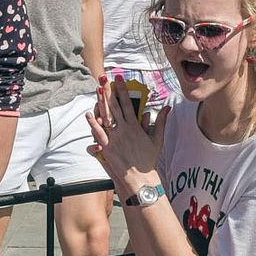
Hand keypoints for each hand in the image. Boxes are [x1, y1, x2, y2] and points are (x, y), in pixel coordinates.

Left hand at [87, 76, 161, 191]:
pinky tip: (88, 114)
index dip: (122, 90)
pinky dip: (93, 124)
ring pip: (106, 117)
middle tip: (104, 78)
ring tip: (97, 89)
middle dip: (109, 91)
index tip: (119, 79)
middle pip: (114, 106)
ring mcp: (115, 138)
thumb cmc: (148, 160)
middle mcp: (124, 130)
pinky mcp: (108, 148)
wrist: (141, 177)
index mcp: (135, 126)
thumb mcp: (157, 139)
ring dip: (101, 102)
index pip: (127, 103)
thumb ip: (160, 121)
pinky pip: (99, 133)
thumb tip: (167, 108)